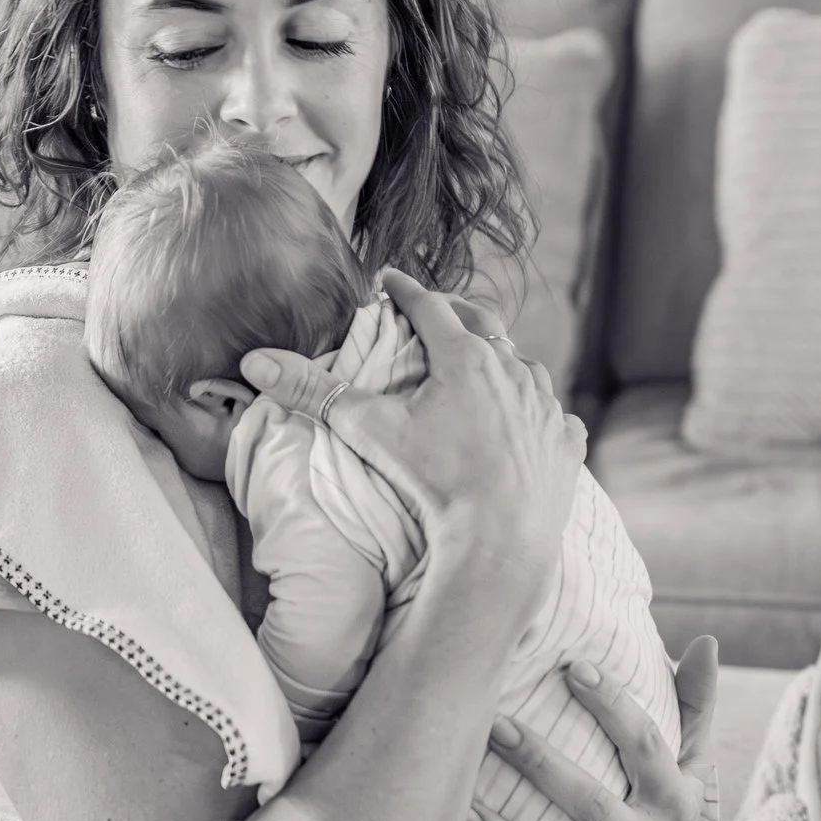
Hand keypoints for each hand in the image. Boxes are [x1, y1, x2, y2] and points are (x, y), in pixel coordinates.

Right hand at [238, 269, 583, 587]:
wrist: (500, 542)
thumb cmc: (434, 481)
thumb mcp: (367, 430)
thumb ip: (311, 392)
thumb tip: (255, 361)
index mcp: (465, 357)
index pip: (429, 306)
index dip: (404, 290)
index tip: (388, 279)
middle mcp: (513, 370)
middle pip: (484, 323)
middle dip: (456, 311)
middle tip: (436, 309)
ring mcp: (545, 406)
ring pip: (524, 367)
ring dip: (501, 361)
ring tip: (482, 366)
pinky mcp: (566, 443)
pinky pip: (554, 415)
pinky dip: (535, 411)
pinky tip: (526, 421)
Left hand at [458, 636, 720, 820]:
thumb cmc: (663, 815)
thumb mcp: (686, 767)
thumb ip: (692, 707)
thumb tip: (706, 643)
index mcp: (675, 802)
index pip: (648, 748)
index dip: (614, 707)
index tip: (573, 667)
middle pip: (594, 806)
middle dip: (542, 765)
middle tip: (492, 725)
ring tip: (459, 807)